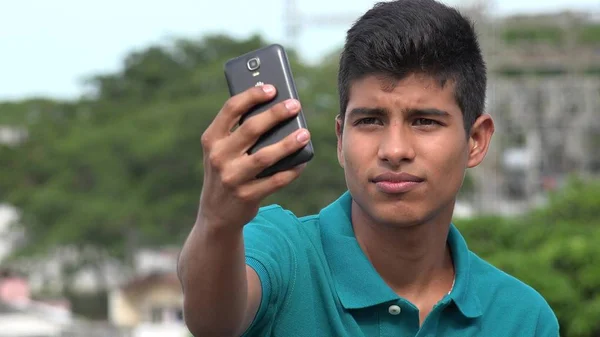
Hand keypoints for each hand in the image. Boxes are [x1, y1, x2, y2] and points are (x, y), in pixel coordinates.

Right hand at [198, 84, 309, 229]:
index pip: (231, 109)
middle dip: (276, 114)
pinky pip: (275, 181)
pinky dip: (291, 170)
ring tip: (305, 133)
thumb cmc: (226, 170)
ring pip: (265, 156)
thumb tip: (275, 107)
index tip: (273, 88)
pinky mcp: (247, 196)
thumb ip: (239, 130)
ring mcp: (232, 178)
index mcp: (212, 139)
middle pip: (251, 129)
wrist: (216, 213)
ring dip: (288, 143)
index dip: (253, 95)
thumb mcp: (222, 150)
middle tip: (295, 105)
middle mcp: (219, 157)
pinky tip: (303, 162)